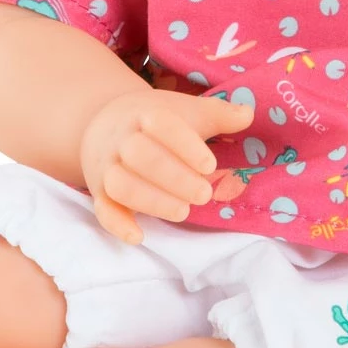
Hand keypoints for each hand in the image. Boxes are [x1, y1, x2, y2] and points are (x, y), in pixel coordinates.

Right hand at [80, 90, 253, 241]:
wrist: (104, 123)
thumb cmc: (156, 121)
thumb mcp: (186, 110)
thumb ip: (218, 114)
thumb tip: (248, 114)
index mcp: (145, 113)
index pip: (161, 123)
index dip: (185, 145)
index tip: (210, 165)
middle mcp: (122, 139)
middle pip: (140, 155)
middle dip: (173, 177)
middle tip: (204, 194)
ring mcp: (108, 166)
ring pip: (120, 184)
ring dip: (151, 201)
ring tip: (183, 212)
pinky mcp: (100, 191)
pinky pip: (102, 208)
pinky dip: (117, 224)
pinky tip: (139, 236)